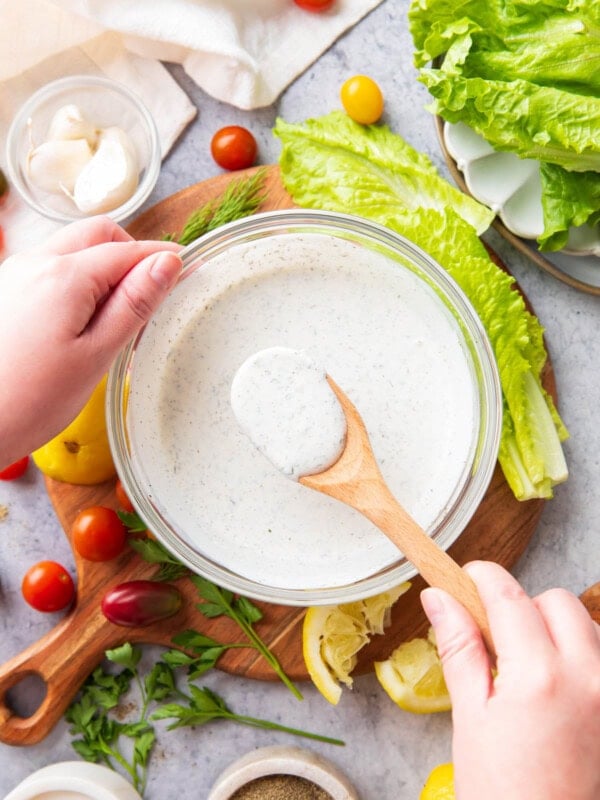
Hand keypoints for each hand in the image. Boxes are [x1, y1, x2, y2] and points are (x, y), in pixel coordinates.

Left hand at [0, 216, 181, 465]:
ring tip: (118, 312)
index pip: (127, 251)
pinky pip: (49, 268)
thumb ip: (134, 304)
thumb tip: (167, 265)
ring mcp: (13, 275)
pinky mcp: (4, 292)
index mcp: (63, 277)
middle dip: (131, 252)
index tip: (189, 268)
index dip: (162, 258)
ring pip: (71, 249)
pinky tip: (83, 318)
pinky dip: (76, 279)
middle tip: (154, 290)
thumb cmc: (30, 400)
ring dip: (102, 265)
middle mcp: (34, 263)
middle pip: (97, 235)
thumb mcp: (96, 354)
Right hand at [421, 561, 599, 799]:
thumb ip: (458, 648)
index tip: (467, 579)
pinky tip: (559, 689)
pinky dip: (582, 656)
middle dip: (523, 607)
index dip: (483, 578)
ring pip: (587, 625)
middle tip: (497, 640)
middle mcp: (587, 676)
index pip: (509, 596)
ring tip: (530, 670)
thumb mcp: (470, 718)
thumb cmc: (503, 794)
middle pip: (555, 601)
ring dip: (557, 631)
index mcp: (538, 676)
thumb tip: (437, 597)